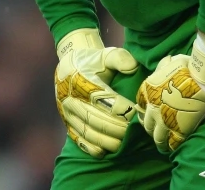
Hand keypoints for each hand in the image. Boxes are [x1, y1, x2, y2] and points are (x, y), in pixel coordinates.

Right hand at [54, 28, 139, 157]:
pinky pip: (79, 140)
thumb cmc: (93, 61)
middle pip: (96, 119)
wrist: (68, 66)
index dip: (123, 110)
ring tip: (124, 142)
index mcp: (81, 80)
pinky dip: (93, 148)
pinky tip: (106, 150)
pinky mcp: (66, 122)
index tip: (137, 113)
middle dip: (118, 129)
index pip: (105, 100)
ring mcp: (67, 112)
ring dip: (108, 141)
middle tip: (134, 132)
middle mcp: (71, 98)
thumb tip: (132, 67)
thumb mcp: (105, 54)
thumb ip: (120, 58)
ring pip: (88, 132)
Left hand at [136, 33, 204, 152]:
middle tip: (158, 132)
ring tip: (164, 146)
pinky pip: (172, 142)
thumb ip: (165, 65)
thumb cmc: (189, 67)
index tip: (151, 116)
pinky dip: (172, 146)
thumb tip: (166, 62)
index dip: (146, 112)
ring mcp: (164, 120)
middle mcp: (151, 107)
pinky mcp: (178, 130)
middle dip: (151, 129)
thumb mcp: (171, 61)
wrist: (203, 77)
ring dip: (160, 142)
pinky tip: (174, 147)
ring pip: (157, 137)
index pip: (141, 106)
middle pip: (147, 124)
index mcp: (148, 90)